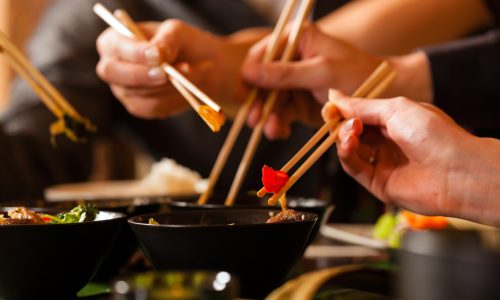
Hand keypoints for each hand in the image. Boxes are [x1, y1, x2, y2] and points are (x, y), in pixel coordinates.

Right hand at [96, 20, 253, 118]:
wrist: (200, 65)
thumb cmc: (182, 43)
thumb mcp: (177, 31)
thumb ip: (167, 39)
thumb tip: (159, 54)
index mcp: (114, 41)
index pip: (115, 47)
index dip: (135, 52)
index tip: (158, 55)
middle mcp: (113, 67)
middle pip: (114, 73)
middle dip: (142, 74)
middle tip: (166, 73)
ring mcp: (124, 90)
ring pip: (139, 92)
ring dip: (168, 84)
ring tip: (191, 70)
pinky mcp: (140, 107)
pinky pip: (154, 106)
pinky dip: (174, 96)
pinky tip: (188, 85)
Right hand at [242, 24, 383, 139]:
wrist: (385, 95)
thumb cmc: (357, 74)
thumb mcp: (321, 72)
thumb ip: (284, 73)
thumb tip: (248, 72)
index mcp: (297, 40)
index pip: (261, 55)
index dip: (250, 74)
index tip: (245, 93)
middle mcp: (291, 60)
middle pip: (262, 81)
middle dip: (259, 102)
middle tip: (254, 120)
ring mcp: (294, 83)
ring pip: (270, 101)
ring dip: (269, 117)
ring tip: (272, 130)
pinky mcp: (299, 103)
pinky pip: (281, 114)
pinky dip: (279, 124)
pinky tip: (281, 131)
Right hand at [323, 91, 477, 217]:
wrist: (455, 170)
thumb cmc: (433, 134)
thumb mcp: (395, 109)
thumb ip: (362, 106)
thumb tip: (333, 95)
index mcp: (394, 121)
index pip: (359, 115)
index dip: (343, 111)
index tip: (329, 107)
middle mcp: (386, 142)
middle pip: (351, 132)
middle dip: (341, 124)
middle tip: (335, 118)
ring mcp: (381, 163)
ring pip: (349, 150)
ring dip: (343, 138)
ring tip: (351, 131)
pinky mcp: (377, 182)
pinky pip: (353, 168)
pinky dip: (346, 154)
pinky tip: (349, 144)